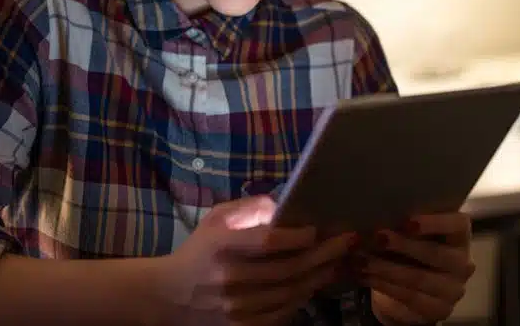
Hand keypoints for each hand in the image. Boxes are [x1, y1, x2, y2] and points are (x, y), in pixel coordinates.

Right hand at [159, 195, 356, 325]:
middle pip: (289, 269)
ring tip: (339, 261)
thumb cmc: (201, 250)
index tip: (319, 228)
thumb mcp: (217, 218)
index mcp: (222, 245)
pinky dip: (303, 297)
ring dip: (320, 276)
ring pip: (291, 292)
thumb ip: (250, 208)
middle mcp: (230, 277)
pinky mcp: (242, 325)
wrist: (170, 296)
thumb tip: (283, 205)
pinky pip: (283, 313)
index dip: (299, 236)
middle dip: (324, 254)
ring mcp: (236, 306)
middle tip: (349, 241)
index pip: (268, 241)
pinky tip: (315, 283)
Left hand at [356, 213, 475, 324]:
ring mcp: (454, 289)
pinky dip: (383, 285)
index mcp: (460, 235)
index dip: (434, 223)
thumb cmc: (412, 246)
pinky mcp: (440, 310)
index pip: (458, 224)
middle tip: (376, 236)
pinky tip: (364, 276)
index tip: (407, 221)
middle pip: (435, 253)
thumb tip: (378, 212)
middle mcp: (463, 263)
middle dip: (403, 245)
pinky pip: (409, 297)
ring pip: (418, 278)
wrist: (411, 285)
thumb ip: (404, 221)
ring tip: (360, 259)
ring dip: (385, 268)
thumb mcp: (411, 231)